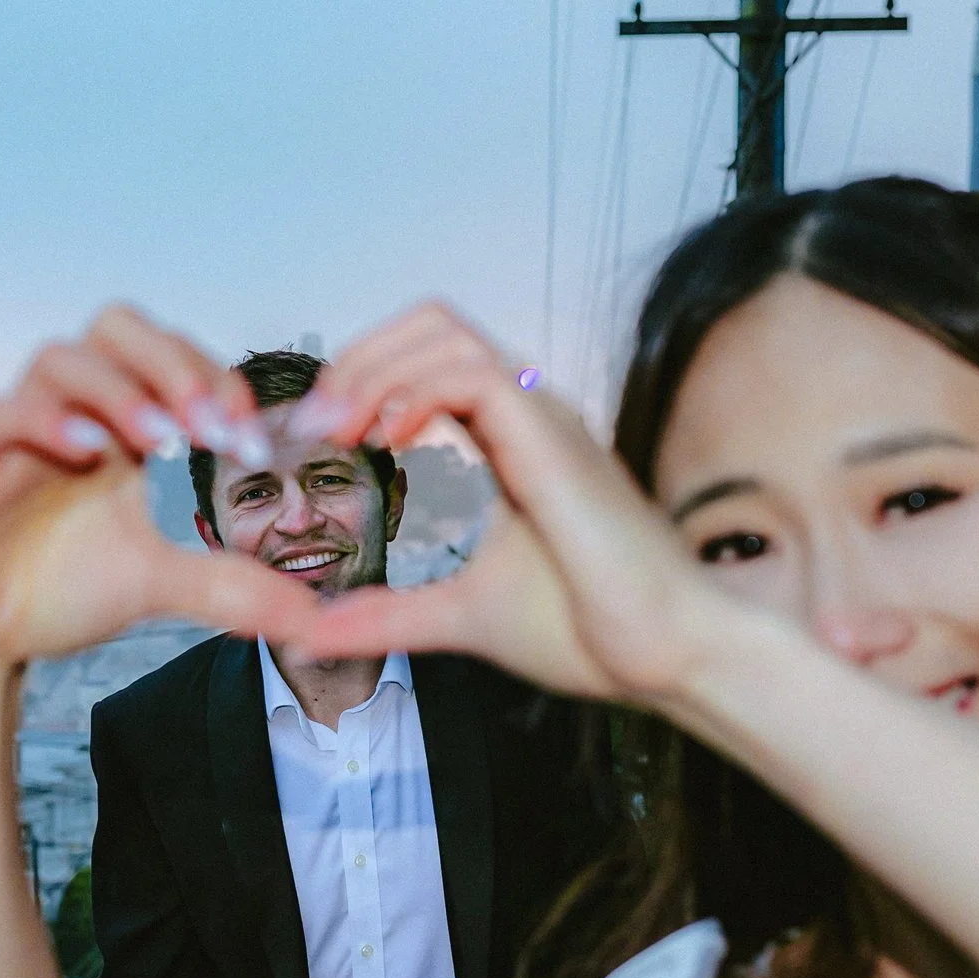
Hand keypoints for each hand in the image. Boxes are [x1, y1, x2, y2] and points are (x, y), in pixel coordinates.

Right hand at [0, 306, 317, 673]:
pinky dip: (42, 421)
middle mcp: (67, 410)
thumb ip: (227, 587)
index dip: (214, 380)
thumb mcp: (155, 587)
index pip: (168, 357)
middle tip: (214, 423)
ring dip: (118, 389)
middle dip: (173, 363)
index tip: (251, 440)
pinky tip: (86, 451)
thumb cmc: (56, 592)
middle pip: (116, 327)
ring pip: (59, 358)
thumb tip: (310, 614)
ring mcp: (13, 432)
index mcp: (116, 423)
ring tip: (162, 441)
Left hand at [289, 303, 719, 704]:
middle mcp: (524, 414)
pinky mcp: (551, 436)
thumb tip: (309, 633)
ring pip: (443, 331)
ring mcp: (540, 417)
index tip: (314, 438)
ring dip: (373, 368)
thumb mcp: (455, 614)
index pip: (424, 361)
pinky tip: (389, 441)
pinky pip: (474, 374)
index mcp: (506, 442)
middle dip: (356, 359)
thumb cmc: (588, 629)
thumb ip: (384, 616)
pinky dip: (416, 393)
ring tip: (340, 429)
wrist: (669, 652)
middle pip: (428, 325)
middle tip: (314, 425)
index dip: (359, 379)